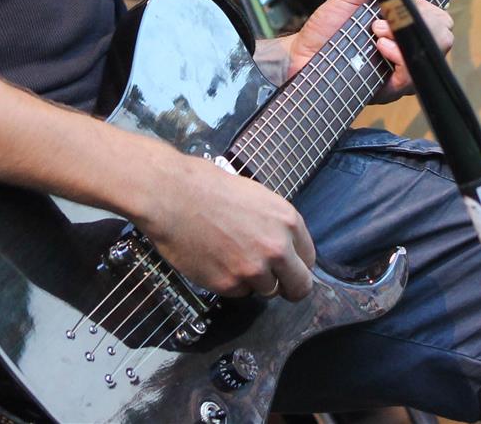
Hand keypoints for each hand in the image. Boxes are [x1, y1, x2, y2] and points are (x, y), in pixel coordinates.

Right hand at [131, 149, 315, 300]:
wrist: (171, 195)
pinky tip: (214, 260)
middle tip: (272, 280)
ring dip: (254, 281)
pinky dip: (229, 282)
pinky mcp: (228, 285)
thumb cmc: (209, 187)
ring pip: (267, 291)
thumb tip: (284, 248)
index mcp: (288, 221)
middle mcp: (277, 249)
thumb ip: (275, 225)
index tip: (285, 265)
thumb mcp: (257, 197)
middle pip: (300, 287)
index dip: (295, 263)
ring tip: (230, 257)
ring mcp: (253, 270)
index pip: (309, 259)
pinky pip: (239, 293)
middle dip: (288, 286)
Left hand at [286, 0, 454, 103]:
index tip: (397, 7)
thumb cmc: (326, 30)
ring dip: (407, 44)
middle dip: (421, 26)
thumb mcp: (344, 1)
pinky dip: (400, 63)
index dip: (426, 12)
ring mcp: (400, 72)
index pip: (438, 19)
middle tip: (381, 24)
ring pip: (430, 60)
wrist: (302, 56)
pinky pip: (410, 82)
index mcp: (403, 25)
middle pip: (442, 38)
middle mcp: (407, 49)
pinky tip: (382, 50)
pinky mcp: (388, 91)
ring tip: (378, 37)